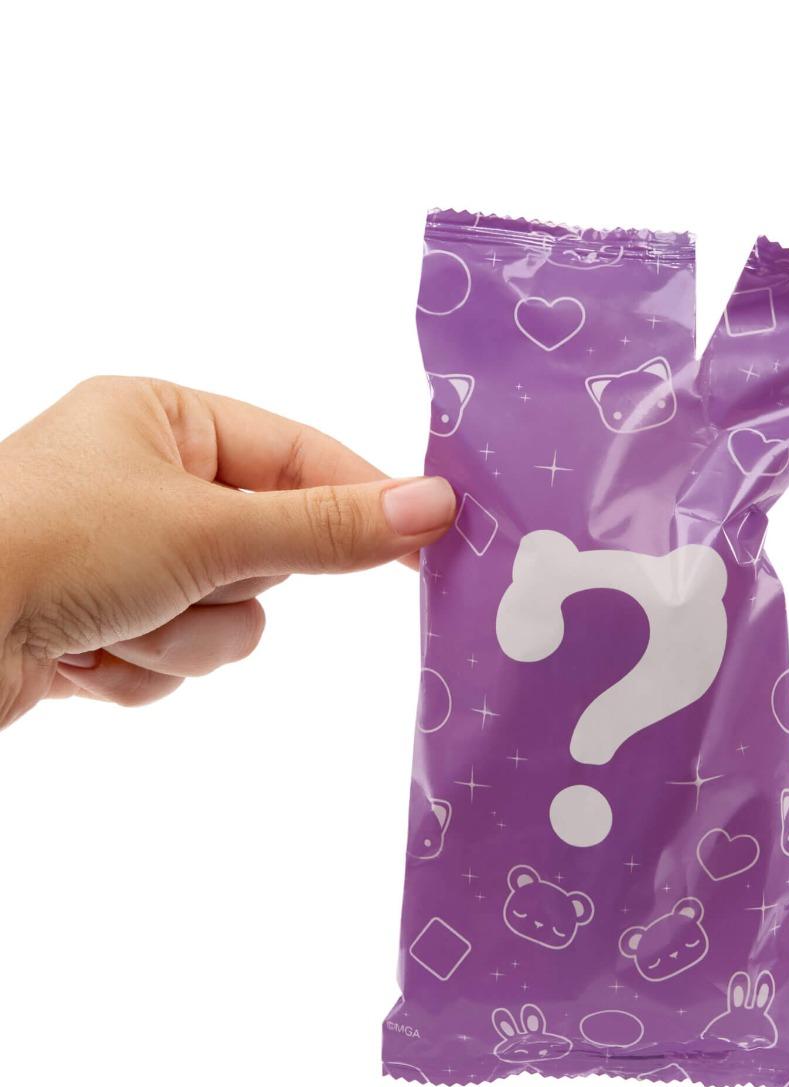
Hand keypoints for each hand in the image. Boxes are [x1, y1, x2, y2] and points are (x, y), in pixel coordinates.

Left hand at [0, 376, 454, 727]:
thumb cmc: (54, 543)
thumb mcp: (207, 528)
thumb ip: (327, 527)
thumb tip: (436, 506)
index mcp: (164, 420)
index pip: (301, 455)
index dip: (363, 498)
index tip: (429, 537)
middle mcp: (147, 481)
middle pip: (269, 546)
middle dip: (230, 582)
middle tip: (191, 577)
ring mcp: (127, 558)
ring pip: (230, 615)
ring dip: (183, 636)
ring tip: (116, 623)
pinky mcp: (106, 623)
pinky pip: (181, 655)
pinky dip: (144, 666)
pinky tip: (84, 656)